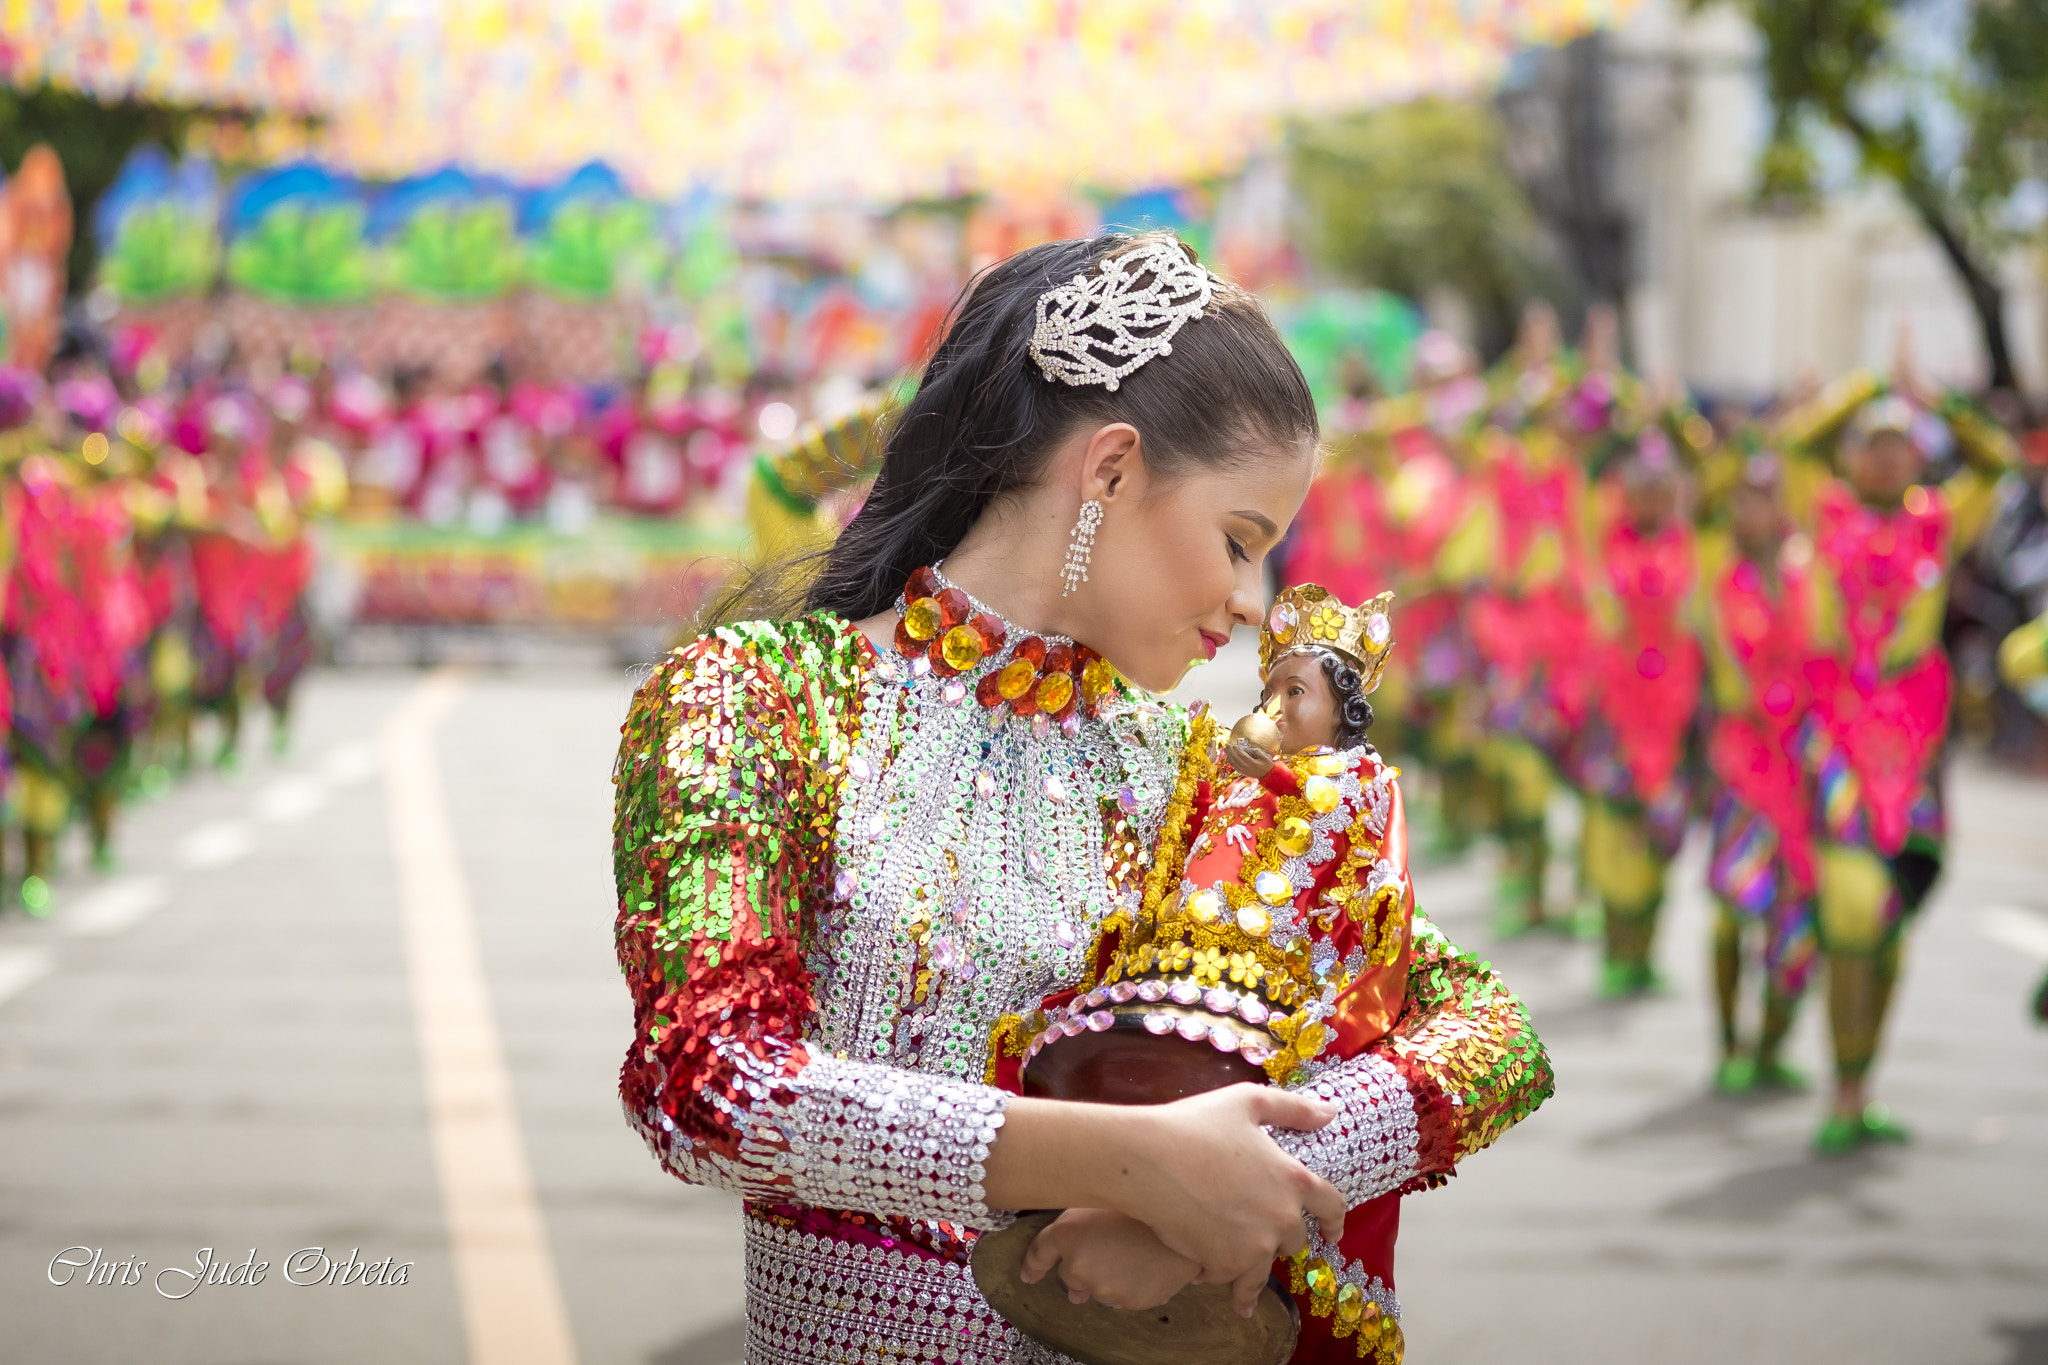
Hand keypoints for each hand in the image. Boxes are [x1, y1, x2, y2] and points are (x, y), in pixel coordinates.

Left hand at [1018, 1208, 1199, 1311]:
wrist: (1184, 1214)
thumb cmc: (1141, 1198)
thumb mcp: (1098, 1194)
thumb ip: (1075, 1219)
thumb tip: (1063, 1246)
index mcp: (1067, 1234)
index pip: (1039, 1254)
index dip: (1033, 1265)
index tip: (1029, 1274)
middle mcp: (1079, 1267)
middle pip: (1070, 1277)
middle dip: (1081, 1268)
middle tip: (1106, 1248)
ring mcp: (1104, 1289)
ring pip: (1098, 1290)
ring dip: (1106, 1277)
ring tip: (1131, 1251)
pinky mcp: (1130, 1301)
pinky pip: (1124, 1296)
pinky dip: (1130, 1285)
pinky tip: (1146, 1263)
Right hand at [1110, 1084, 1343, 1318]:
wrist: (1148, 1161)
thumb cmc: (1195, 1125)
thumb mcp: (1248, 1103)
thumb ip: (1293, 1109)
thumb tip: (1330, 1112)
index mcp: (1294, 1179)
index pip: (1331, 1206)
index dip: (1335, 1220)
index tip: (1333, 1233)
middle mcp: (1283, 1218)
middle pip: (1295, 1240)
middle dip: (1280, 1237)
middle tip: (1255, 1230)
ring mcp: (1255, 1246)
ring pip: (1263, 1267)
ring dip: (1251, 1267)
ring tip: (1235, 1273)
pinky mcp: (1226, 1265)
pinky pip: (1229, 1277)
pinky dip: (1218, 1272)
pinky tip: (1202, 1265)